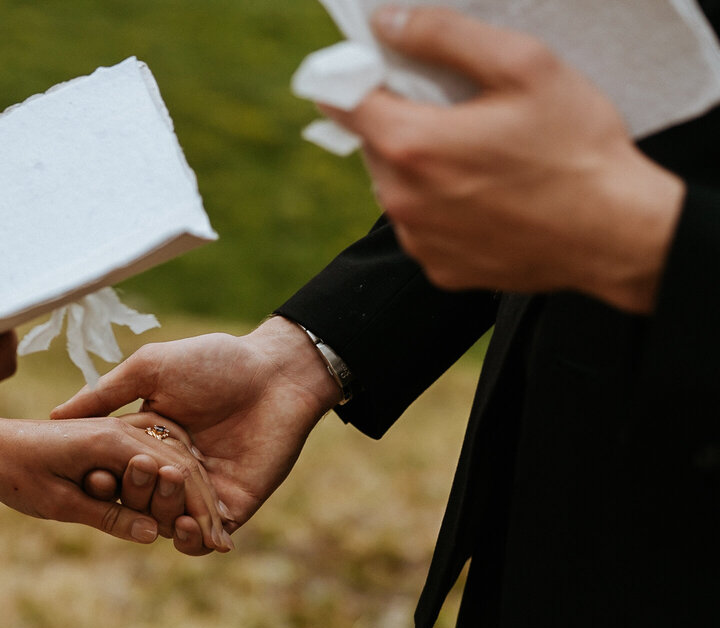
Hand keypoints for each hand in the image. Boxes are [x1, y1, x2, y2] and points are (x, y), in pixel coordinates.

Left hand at [0, 405, 230, 549]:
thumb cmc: (13, 473)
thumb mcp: (57, 503)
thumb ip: (107, 516)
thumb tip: (152, 533)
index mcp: (111, 442)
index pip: (174, 474)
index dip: (198, 510)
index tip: (217, 542)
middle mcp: (121, 430)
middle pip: (181, 464)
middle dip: (204, 502)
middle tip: (223, 541)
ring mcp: (118, 429)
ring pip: (173, 457)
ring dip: (193, 491)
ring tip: (211, 527)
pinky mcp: (111, 436)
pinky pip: (155, 452)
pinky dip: (174, 477)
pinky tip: (183, 503)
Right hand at [53, 316, 339, 553]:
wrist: (275, 373)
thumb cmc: (214, 362)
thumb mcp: (149, 370)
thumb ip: (104, 394)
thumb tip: (55, 416)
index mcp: (150, 440)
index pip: (115, 473)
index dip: (99, 480)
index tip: (89, 477)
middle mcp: (173, 469)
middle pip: (138, 502)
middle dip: (130, 499)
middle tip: (136, 479)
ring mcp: (203, 490)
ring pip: (167, 524)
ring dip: (158, 521)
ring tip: (158, 506)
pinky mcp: (234, 505)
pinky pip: (205, 537)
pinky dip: (190, 541)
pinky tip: (183, 526)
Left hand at [321, 5, 684, 314]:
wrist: (619, 234)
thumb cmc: (578, 149)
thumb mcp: (523, 66)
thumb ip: (445, 36)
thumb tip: (389, 22)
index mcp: (411, 145)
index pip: (342, 101)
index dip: (354, 77)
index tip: (373, 68)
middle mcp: (402, 200)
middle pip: (372, 145)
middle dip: (401, 123)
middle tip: (455, 112)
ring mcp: (419, 240)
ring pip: (395, 188)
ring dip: (420, 168)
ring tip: (478, 158)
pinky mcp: (439, 269)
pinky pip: (421, 227)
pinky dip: (441, 209)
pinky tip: (487, 197)